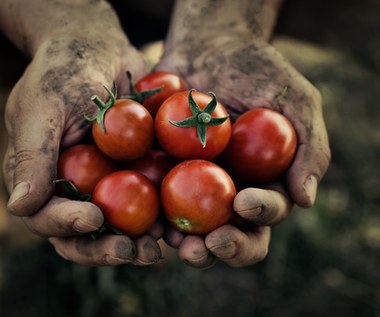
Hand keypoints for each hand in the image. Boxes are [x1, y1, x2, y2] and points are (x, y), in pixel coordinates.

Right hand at [2, 8, 162, 264]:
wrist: (100, 48)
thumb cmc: (65, 71)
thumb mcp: (43, 107)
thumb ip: (32, 157)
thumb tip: (20, 208)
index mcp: (43, 179)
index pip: (47, 217)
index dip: (67, 225)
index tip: (93, 218)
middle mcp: (75, 189)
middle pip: (85, 234)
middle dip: (105, 248)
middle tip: (130, 251)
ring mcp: (109, 184)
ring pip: (121, 227)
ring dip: (139, 244)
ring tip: (159, 248)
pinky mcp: (139, 174)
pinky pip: (152, 203)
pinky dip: (164, 218)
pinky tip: (180, 226)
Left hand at [156, 35, 329, 267]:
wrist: (209, 46)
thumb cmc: (258, 70)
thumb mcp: (296, 101)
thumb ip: (310, 148)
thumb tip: (305, 199)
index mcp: (264, 181)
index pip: (267, 212)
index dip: (260, 216)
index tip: (245, 202)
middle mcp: (229, 192)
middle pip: (231, 234)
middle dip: (223, 247)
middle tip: (209, 245)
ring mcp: (193, 186)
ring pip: (191, 230)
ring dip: (185, 244)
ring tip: (175, 243)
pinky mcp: (162, 174)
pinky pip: (155, 201)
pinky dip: (151, 216)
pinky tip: (146, 222)